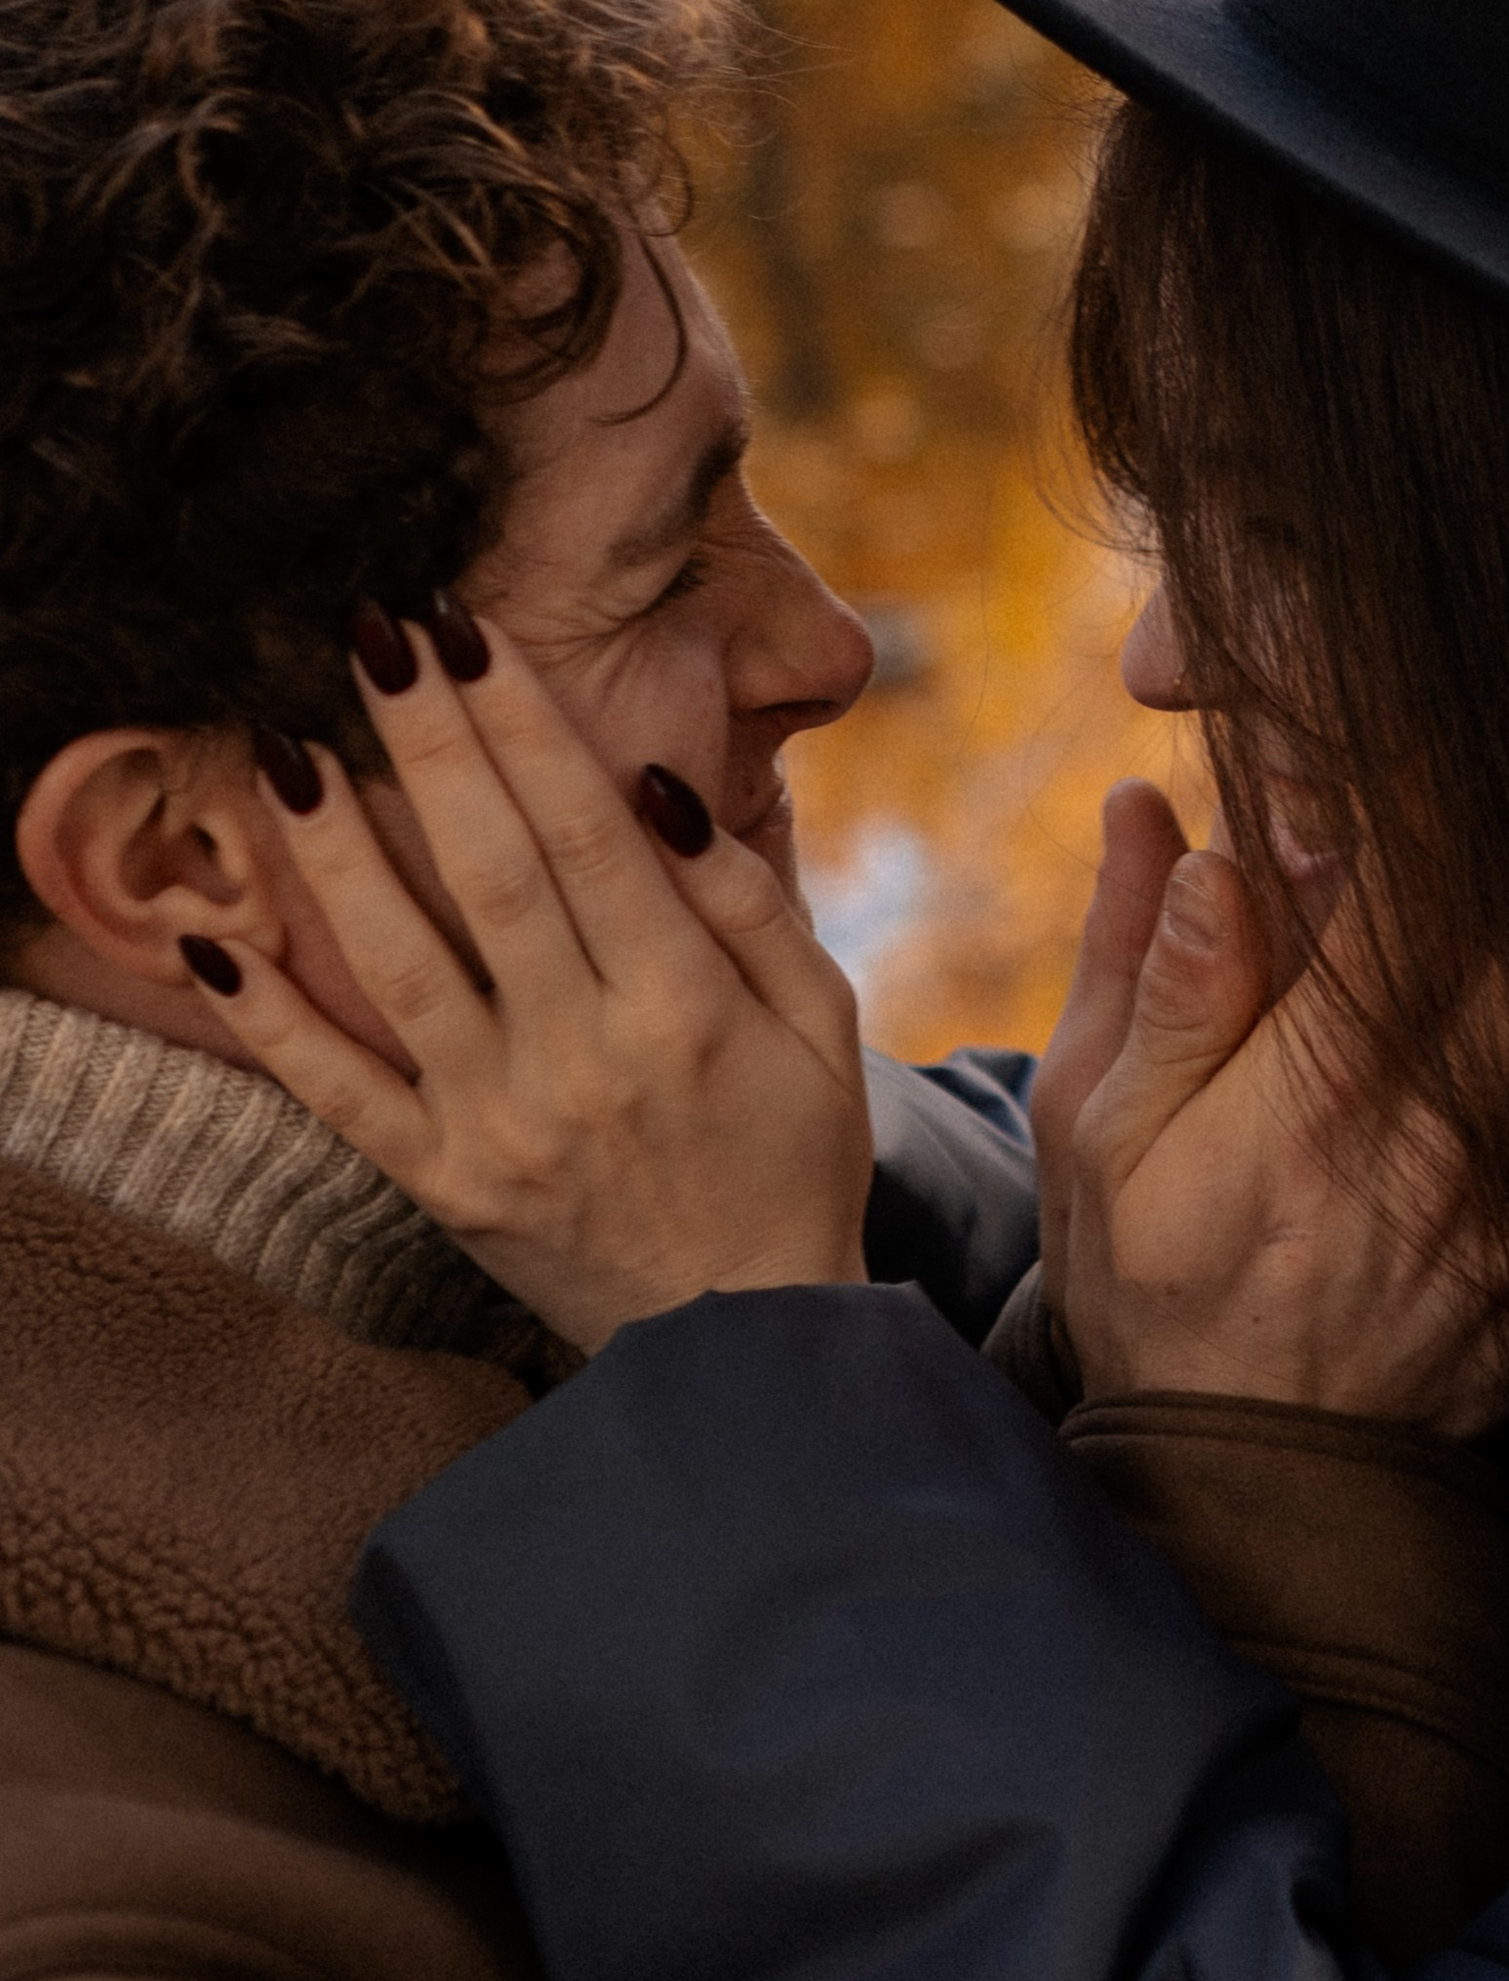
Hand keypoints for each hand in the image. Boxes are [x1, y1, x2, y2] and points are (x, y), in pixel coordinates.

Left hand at [190, 618, 872, 1350]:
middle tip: (375, 633)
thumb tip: (656, 790)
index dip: (523, 724)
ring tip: (284, 747)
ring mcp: (498, 1124)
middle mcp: (581, 1056)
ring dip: (334, 850)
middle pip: (486, 871)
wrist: (744, 1347)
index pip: (585, 832)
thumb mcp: (821, 1023)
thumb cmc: (793, 1157)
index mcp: (682, 1005)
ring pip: (396, 965)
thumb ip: (747, 902)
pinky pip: (337, 1093)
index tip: (471, 633)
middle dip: (428, 741)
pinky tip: (214, 936)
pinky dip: (267, 1019)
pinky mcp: (440, 1184)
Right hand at [1039, 825, 1508, 1434]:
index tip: (1388, 763)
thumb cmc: (1153, 1285)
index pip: (1422, 880)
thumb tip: (1159, 806)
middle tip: (1455, 830)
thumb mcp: (1099, 1131)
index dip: (1420, 793)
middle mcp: (1446, 1141)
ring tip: (1496, 929)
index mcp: (1319, 1092)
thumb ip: (1149, 968)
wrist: (1250, 1488)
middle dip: (1502, 852)